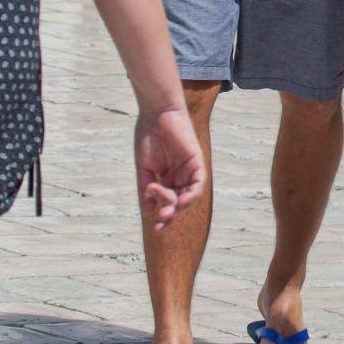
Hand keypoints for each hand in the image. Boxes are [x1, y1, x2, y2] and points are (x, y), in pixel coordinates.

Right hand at [134, 108, 205, 232]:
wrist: (155, 114)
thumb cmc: (147, 136)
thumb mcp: (144, 168)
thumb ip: (146, 188)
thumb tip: (148, 211)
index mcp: (166, 178)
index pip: (167, 202)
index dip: (163, 217)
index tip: (155, 230)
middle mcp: (179, 176)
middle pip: (179, 202)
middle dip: (171, 215)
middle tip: (161, 224)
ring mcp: (189, 169)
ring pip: (189, 195)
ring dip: (179, 206)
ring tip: (167, 212)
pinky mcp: (197, 161)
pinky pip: (199, 183)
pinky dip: (192, 194)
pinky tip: (181, 201)